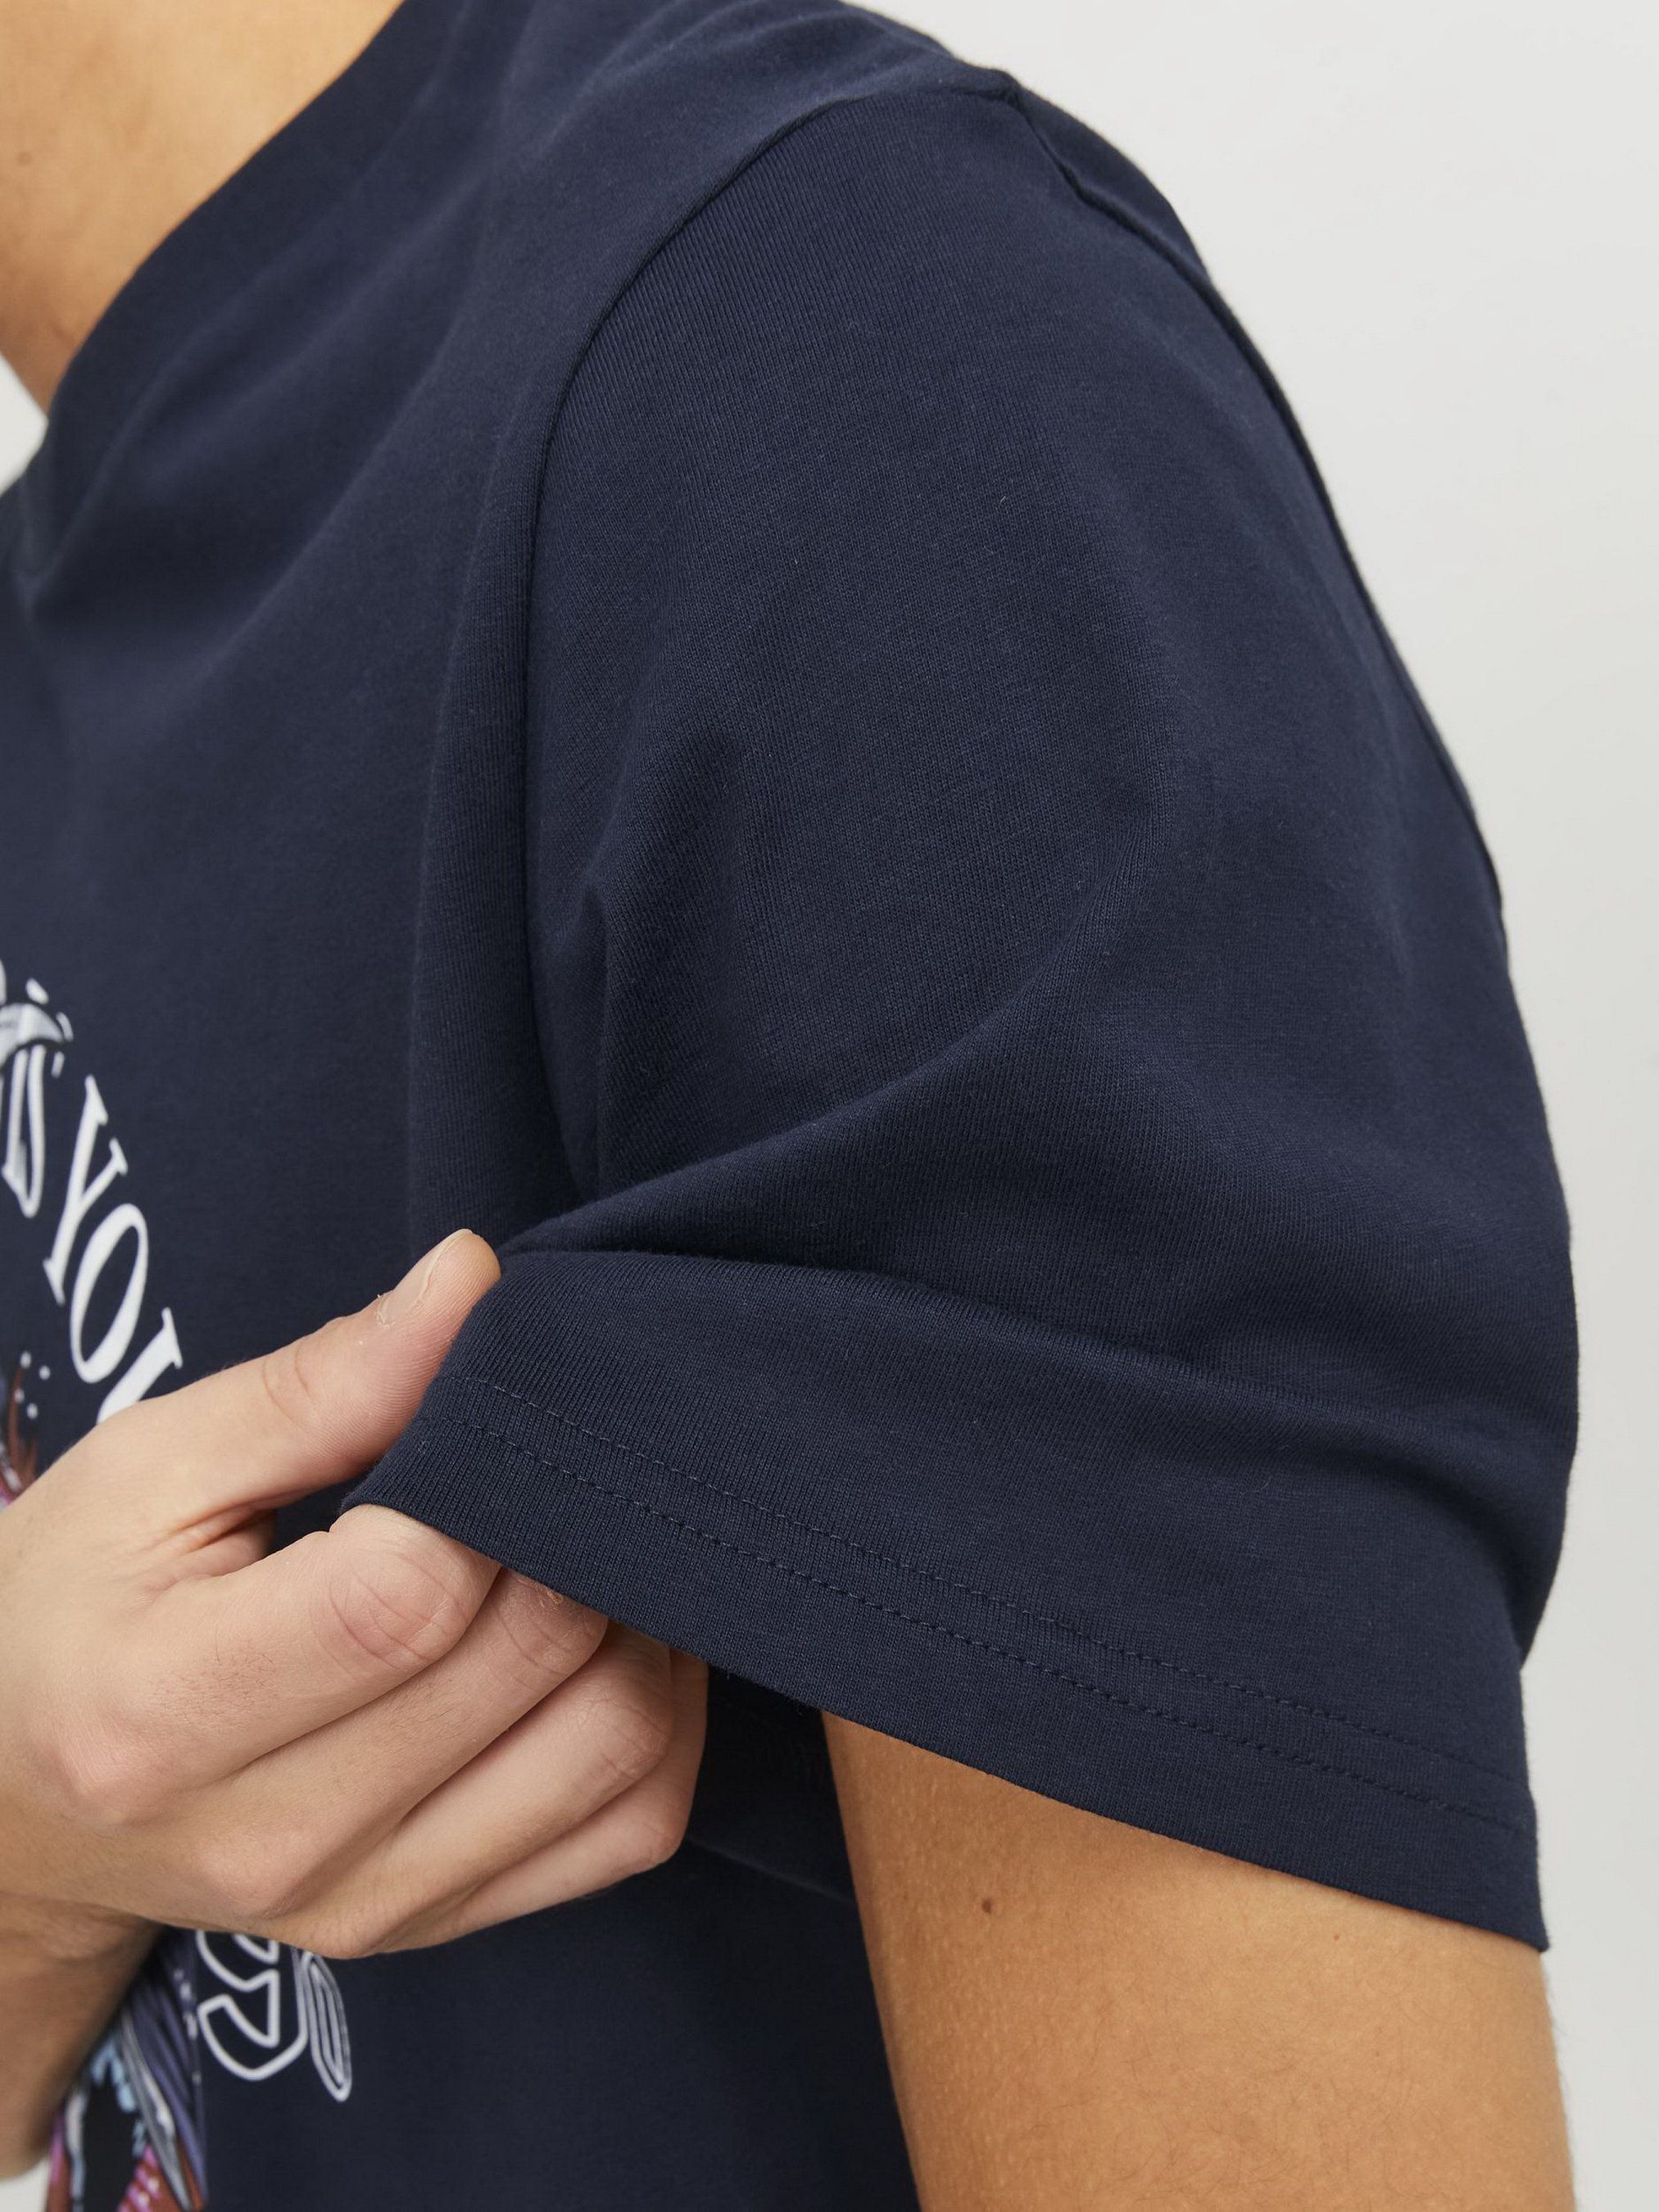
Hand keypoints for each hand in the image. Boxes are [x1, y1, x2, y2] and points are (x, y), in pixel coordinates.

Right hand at [0, 1232, 705, 1962]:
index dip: (485, 1483)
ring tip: (584, 1538)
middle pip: (530, 1658)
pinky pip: (631, 1823)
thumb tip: (474, 1276)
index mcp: (167, 1716)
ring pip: (616, 1747)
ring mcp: (369, 1901)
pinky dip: (660, 1716)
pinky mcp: (437, 1922)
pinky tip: (610, 1638)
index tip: (485, 1413)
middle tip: (553, 1457)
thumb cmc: (76, 1609)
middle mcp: (279, 1839)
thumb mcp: (152, 1467)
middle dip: (570, 1527)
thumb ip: (322, 1381)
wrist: (15, 1808)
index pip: (407, 1596)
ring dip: (640, 1619)